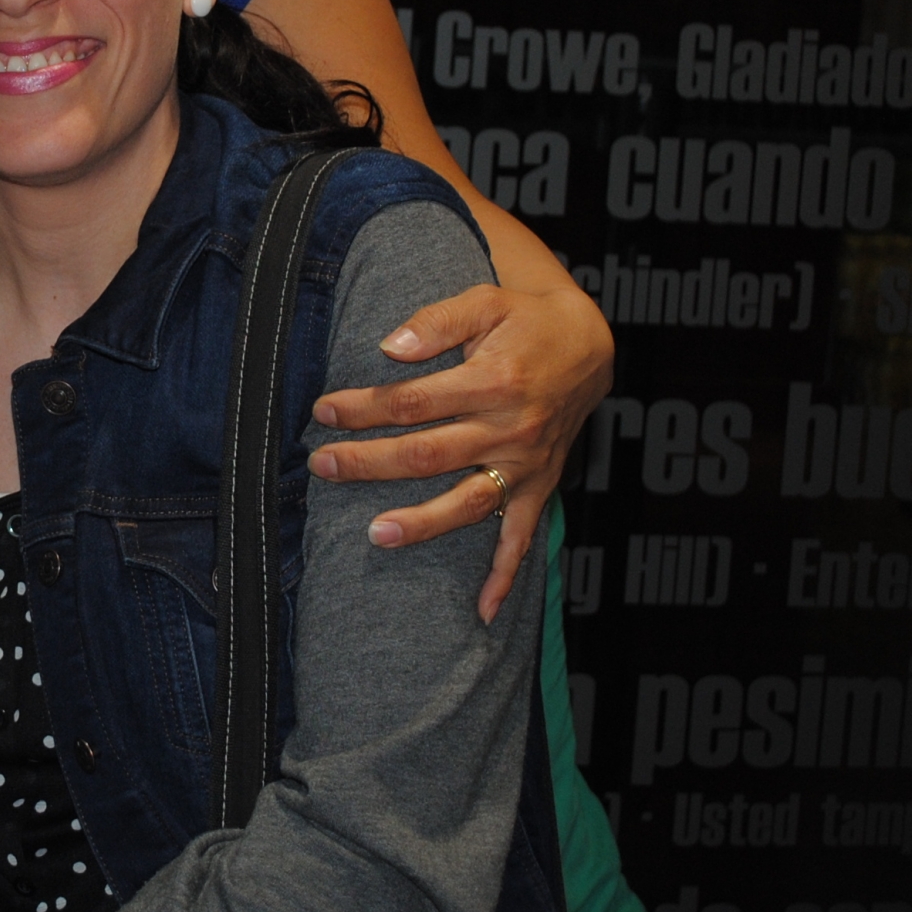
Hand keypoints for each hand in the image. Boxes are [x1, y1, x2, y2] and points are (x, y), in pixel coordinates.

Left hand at [305, 277, 614, 620]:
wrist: (590, 344)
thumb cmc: (526, 321)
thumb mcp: (485, 301)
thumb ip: (437, 322)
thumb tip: (389, 347)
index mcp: (493, 380)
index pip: (413, 402)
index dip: (363, 408)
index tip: (322, 411)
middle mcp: (510, 428)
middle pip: (428, 454)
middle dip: (369, 463)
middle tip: (321, 465)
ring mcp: (525, 463)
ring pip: (467, 502)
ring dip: (422, 522)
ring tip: (376, 535)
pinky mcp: (539, 485)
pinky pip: (522, 536)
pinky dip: (505, 575)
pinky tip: (482, 610)